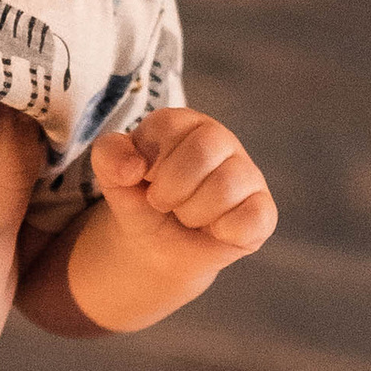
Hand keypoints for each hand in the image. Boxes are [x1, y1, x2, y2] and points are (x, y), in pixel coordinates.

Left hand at [88, 106, 275, 265]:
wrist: (155, 247)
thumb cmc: (140, 200)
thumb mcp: (112, 175)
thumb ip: (109, 154)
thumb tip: (134, 167)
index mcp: (186, 123)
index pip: (169, 125)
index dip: (149, 160)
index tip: (143, 178)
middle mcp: (222, 142)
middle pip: (205, 149)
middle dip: (170, 188)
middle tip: (163, 202)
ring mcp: (247, 176)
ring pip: (226, 185)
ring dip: (192, 213)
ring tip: (186, 216)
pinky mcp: (262, 212)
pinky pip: (251, 217)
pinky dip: (223, 230)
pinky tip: (214, 230)